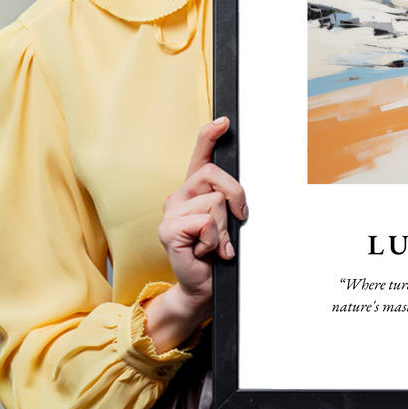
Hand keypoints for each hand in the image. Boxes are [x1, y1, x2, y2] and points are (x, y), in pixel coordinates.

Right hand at [143, 117, 247, 351]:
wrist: (203, 287)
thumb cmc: (217, 254)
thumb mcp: (228, 222)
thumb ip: (229, 202)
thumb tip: (240, 194)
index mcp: (194, 190)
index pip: (200, 155)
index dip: (210, 136)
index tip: (224, 121)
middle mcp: (179, 196)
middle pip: (215, 175)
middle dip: (236, 197)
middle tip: (237, 221)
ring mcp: (170, 212)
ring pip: (215, 202)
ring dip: (224, 229)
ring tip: (215, 244)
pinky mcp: (168, 230)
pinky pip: (205, 222)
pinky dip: (214, 240)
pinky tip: (205, 252)